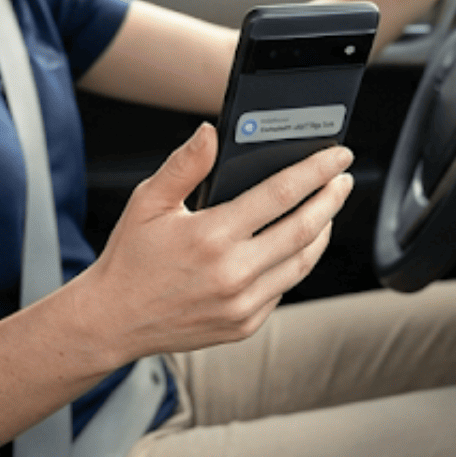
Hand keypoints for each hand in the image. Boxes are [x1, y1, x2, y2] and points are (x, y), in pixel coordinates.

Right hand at [81, 123, 353, 357]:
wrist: (112, 321)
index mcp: (212, 236)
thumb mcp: (148, 202)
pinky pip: (284, 288)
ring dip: (322, 231)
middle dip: (331, 198)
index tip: (338, 156)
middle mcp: (233, 273)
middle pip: (305, 228)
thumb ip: (185, 165)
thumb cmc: (131, 257)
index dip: (316, 171)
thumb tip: (212, 132)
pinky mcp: (245, 324)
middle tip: (343, 179)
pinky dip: (297, 262)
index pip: (282, 194)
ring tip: (327, 208)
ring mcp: (242, 304)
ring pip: (303, 261)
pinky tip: (298, 244)